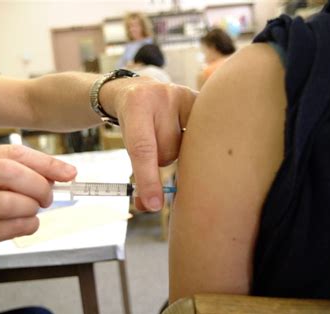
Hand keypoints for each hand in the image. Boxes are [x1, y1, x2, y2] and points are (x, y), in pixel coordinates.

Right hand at [0, 145, 76, 281]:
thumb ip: (15, 176)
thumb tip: (57, 174)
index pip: (12, 153)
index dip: (46, 162)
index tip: (69, 173)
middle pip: (9, 171)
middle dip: (39, 185)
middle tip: (47, 198)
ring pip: (9, 202)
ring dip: (31, 209)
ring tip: (31, 213)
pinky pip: (8, 227)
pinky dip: (27, 226)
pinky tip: (25, 226)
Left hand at [100, 77, 196, 210]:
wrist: (138, 90)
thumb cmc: (133, 122)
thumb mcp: (127, 142)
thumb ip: (138, 174)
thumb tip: (149, 206)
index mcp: (136, 106)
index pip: (143, 149)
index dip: (149, 179)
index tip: (154, 205)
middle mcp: (161, 96)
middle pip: (168, 151)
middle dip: (162, 157)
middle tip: (155, 139)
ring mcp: (183, 95)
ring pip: (186, 146)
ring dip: (178, 148)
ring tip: (169, 130)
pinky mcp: (199, 98)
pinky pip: (201, 133)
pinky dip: (195, 141)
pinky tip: (189, 131)